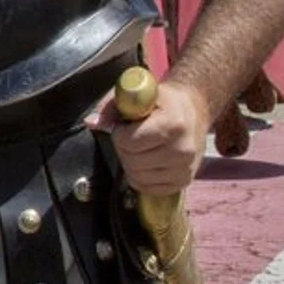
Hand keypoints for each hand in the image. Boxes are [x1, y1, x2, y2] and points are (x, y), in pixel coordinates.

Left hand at [88, 81, 209, 195]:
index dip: (119, 133)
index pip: (129, 142)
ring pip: (137, 177)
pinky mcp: (184, 181)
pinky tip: (146, 162)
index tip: (125, 125)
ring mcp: (186, 168)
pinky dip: (140, 177)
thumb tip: (90, 123)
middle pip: (132, 161)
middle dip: (123, 148)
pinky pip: (148, 188)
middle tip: (131, 137)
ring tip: (140, 147)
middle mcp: (183, 149)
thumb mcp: (136, 95)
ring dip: (130, 163)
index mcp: (173, 124)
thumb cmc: (160, 101)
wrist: (194, 110)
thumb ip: (110, 108)